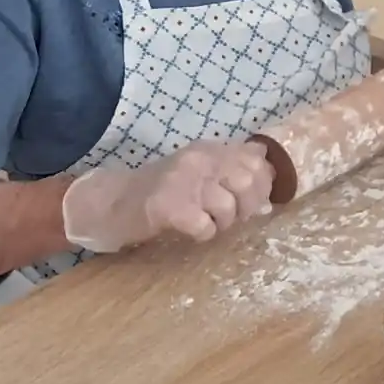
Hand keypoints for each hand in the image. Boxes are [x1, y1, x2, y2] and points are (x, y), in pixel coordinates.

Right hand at [61, 140, 275, 253]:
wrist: (113, 202)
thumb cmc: (162, 191)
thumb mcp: (201, 172)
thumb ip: (233, 172)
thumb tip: (270, 181)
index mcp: (210, 149)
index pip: (257, 161)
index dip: (262, 186)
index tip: (251, 201)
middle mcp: (199, 159)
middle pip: (248, 182)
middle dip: (246, 207)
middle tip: (230, 217)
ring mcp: (183, 181)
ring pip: (229, 206)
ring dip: (223, 223)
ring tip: (207, 223)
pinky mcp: (168, 206)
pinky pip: (205, 226)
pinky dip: (203, 234)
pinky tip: (191, 230)